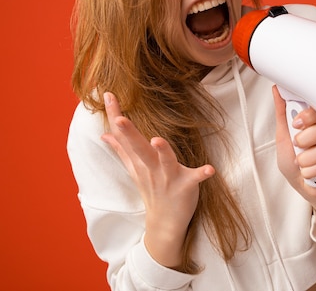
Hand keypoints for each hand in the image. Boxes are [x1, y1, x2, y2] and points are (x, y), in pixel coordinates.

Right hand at [101, 92, 214, 267]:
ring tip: (157, 140)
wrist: (164, 223)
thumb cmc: (152, 190)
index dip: (115, 114)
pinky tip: (210, 169)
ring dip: (162, 151)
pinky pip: (194, 179)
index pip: (124, 136)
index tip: (107, 94)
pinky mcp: (185, 186)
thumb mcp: (135, 169)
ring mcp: (168, 177)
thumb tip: (105, 134)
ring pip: (164, 161)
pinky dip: (202, 174)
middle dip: (128, 133)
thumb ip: (121, 150)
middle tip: (119, 118)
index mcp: (140, 160)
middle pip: (138, 148)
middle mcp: (151, 167)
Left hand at [272, 86, 315, 229]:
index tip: (297, 124)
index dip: (309, 116)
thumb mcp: (283, 133)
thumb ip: (282, 112)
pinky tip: (311, 171)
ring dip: (305, 159)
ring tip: (301, 161)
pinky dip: (311, 171)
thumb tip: (276, 89)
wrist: (300, 183)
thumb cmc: (292, 157)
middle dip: (305, 140)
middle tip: (298, 145)